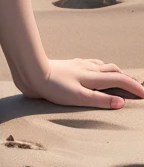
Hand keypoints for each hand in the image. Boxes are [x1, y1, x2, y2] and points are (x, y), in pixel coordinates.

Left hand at [18, 58, 143, 108]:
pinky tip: (95, 70)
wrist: (32, 71)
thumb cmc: (54, 87)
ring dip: (115, 71)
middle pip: (114, 70)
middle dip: (127, 78)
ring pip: (103, 65)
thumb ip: (100, 100)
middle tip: (136, 87)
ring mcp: (79, 64)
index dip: (134, 87)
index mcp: (93, 77)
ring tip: (120, 78)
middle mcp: (88, 68)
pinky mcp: (70, 64)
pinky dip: (100, 67)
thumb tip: (121, 103)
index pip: (120, 80)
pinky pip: (91, 63)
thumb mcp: (78, 97)